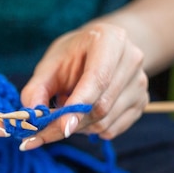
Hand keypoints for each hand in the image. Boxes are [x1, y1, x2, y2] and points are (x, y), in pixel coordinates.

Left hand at [20, 21, 148, 148]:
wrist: (100, 51)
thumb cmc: (72, 56)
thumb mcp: (49, 65)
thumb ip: (36, 90)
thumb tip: (31, 119)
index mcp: (110, 40)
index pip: (98, 79)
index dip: (79, 106)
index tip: (60, 127)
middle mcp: (132, 59)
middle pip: (101, 105)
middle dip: (70, 122)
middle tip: (41, 132)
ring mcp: (140, 82)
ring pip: (106, 121)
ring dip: (78, 127)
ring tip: (65, 113)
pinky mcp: (142, 102)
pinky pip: (112, 130)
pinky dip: (90, 130)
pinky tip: (81, 116)